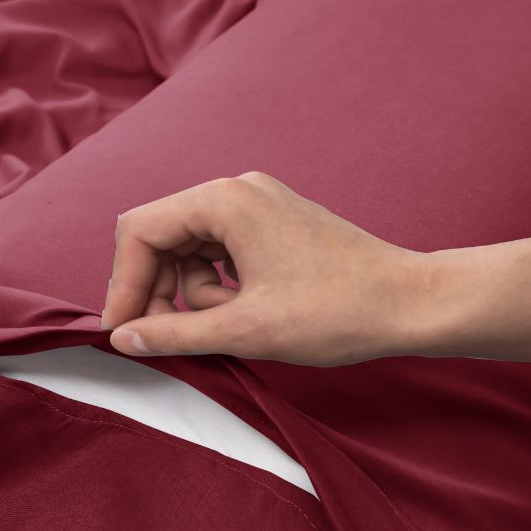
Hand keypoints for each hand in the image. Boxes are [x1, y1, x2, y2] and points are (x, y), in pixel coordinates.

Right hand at [99, 171, 433, 366]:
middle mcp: (238, 191)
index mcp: (226, 200)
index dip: (122, 285)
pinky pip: (219, 254)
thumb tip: (123, 338)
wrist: (410, 304)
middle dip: (157, 292)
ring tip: (229, 325)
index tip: (121, 332)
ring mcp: (258, 206)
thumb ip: (174, 333)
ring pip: (189, 250)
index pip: (140, 232)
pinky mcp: (273, 227)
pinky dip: (218, 288)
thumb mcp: (244, 330)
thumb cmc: (337, 312)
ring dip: (193, 296)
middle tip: (166, 339)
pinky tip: (243, 313)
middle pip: (161, 238)